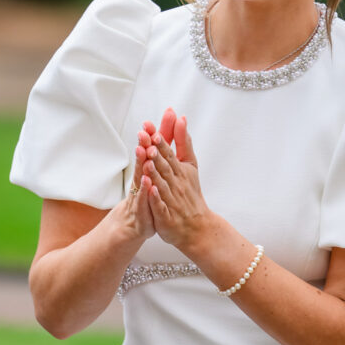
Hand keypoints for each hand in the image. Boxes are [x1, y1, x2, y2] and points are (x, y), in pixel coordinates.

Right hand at [109, 126, 154, 239]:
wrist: (133, 225)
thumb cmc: (144, 197)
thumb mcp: (149, 175)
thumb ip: (156, 152)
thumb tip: (156, 130)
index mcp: (146, 171)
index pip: (148, 151)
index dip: (150, 136)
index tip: (151, 122)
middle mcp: (140, 181)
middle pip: (142, 161)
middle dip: (144, 145)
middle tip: (144, 131)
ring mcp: (139, 196)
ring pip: (140, 178)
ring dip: (141, 165)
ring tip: (144, 152)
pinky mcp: (141, 212)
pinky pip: (142, 202)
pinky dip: (145, 193)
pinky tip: (148, 184)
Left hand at [137, 113, 212, 252]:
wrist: (197, 226)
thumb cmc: (190, 193)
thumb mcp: (190, 164)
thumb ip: (184, 142)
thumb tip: (181, 118)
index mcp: (180, 170)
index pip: (168, 153)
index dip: (160, 142)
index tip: (153, 129)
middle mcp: (176, 183)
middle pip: (164, 166)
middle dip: (155, 152)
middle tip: (147, 138)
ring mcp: (171, 199)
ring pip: (162, 184)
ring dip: (155, 172)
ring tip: (147, 160)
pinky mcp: (166, 215)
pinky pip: (160, 206)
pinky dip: (156, 197)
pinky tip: (151, 190)